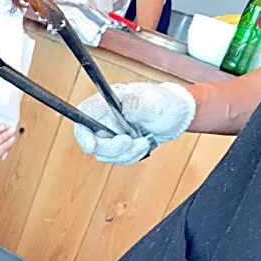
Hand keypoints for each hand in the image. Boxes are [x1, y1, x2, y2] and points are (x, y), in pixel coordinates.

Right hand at [74, 82, 196, 165]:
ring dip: (126, 153)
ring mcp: (112, 132)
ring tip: (143, 142)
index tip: (91, 146)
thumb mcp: (154, 102)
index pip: (84, 115)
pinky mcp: (119, 145)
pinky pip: (117, 159)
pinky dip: (131, 157)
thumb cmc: (167, 104)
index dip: (82, 133)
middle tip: (130, 141)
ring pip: (105, 154)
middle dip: (113, 147)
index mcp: (109, 101)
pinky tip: (143, 146)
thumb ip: (136, 104)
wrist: (178, 117)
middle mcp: (106, 117)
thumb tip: (122, 108)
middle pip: (93, 140)